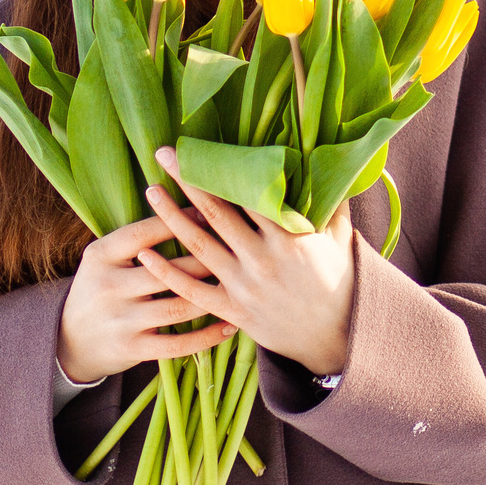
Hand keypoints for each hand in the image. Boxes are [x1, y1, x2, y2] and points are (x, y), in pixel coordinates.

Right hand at [56, 214, 235, 385]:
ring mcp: (120, 321)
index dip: (178, 221)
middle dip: (205, 261)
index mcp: (100, 255)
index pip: (143, 233)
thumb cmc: (99, 289)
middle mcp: (108, 287)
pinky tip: (229, 326)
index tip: (209, 213)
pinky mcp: (132, 349)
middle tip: (236, 251)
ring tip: (238, 286)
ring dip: (211, 298)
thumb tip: (189, 208)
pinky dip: (206, 337)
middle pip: (167, 271)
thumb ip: (137, 240)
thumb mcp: (104, 258)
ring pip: (177, 309)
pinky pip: (177, 344)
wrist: (69, 341)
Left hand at [139, 145, 356, 377]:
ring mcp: (245, 286)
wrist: (338, 336)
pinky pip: (192, 291)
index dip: (222, 168)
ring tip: (151, 192)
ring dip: (170, 217)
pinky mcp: (234, 311)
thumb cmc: (339, 279)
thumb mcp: (340, 236)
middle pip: (216, 212)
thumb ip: (330, 199)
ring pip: (199, 246)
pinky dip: (167, 273)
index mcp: (290, 236)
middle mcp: (262, 259)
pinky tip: (145, 255)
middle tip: (163, 154)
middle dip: (188, 180)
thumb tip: (328, 161)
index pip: (248, 194)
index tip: (200, 147)